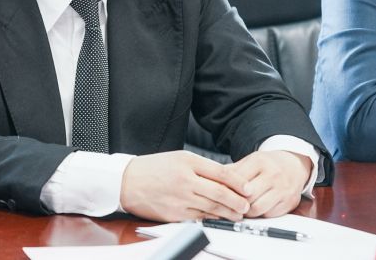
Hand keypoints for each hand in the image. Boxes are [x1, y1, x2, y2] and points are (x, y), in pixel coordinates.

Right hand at [120, 150, 250, 221]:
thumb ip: (201, 166)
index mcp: (188, 163)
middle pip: (220, 193)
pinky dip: (210, 218)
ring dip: (227, 213)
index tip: (248, 188)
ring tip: (236, 214)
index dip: (238, 182)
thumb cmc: (154, 168)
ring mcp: (180, 199)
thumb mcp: (179, 157)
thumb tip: (225, 177)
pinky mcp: (174, 214)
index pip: (221, 173)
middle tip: (246, 206)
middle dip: (237, 202)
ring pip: (211, 208)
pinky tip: (217, 218)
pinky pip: (198, 217)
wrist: (127, 181)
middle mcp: (185, 181)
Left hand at [226, 150, 310, 217]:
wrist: (293, 165)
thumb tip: (213, 181)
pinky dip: (260, 214)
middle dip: (236, 202)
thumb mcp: (249, 161)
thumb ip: (232, 171)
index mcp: (259, 161)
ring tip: (241, 207)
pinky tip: (256, 208)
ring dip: (247, 212)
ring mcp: (283, 189)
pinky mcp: (289, 202)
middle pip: (247, 196)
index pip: (238, 180)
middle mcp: (273, 175)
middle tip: (230, 204)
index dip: (227, 189)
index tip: (220, 194)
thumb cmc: (267, 164)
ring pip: (258, 208)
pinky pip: (269, 215)